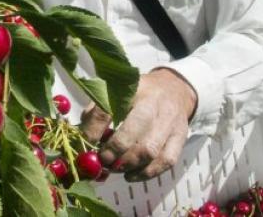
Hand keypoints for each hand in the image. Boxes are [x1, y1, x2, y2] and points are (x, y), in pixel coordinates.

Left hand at [80, 68, 197, 180]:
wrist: (174, 88)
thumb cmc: (137, 95)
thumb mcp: (115, 92)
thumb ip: (97, 112)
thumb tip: (81, 140)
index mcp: (132, 87)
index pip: (109, 107)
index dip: (94, 128)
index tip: (85, 143)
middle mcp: (154, 101)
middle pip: (135, 128)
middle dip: (114, 150)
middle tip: (102, 161)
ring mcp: (170, 120)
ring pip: (150, 149)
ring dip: (128, 164)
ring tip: (114, 168)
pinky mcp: (181, 136)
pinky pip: (166, 161)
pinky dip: (146, 173)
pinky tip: (130, 175)